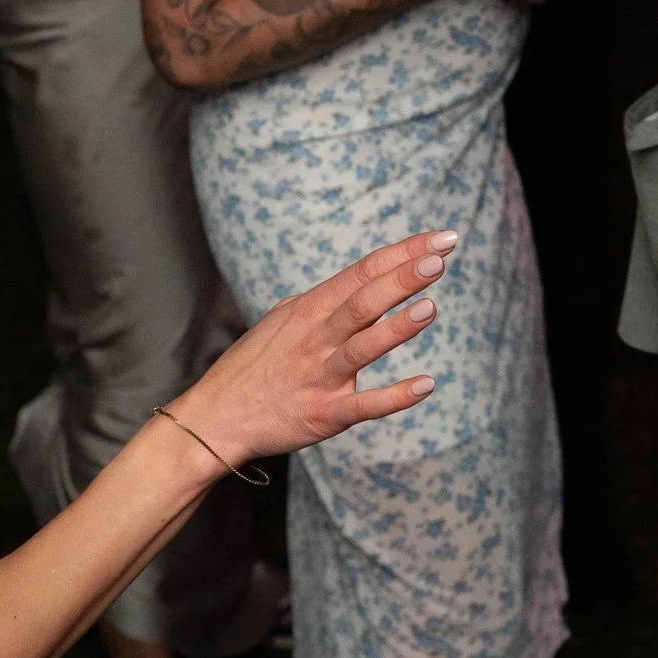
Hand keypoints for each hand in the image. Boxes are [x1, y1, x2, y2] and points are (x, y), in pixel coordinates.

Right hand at [169, 229, 454, 465]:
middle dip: (402, 279)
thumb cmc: (254, 364)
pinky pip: (364, 404)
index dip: (404, 253)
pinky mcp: (325, 414)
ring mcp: (321, 376)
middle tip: (439, 260)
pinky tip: (425, 385)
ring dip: (397, 327)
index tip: (441, 239)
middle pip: (363, 302)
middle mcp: (316, 338)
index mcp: (310, 308)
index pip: (363, 271)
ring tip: (431, 307)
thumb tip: (363, 281)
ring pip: (363, 346)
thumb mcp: (284, 319)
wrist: (216, 417)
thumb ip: (325, 301)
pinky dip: (395, 396)